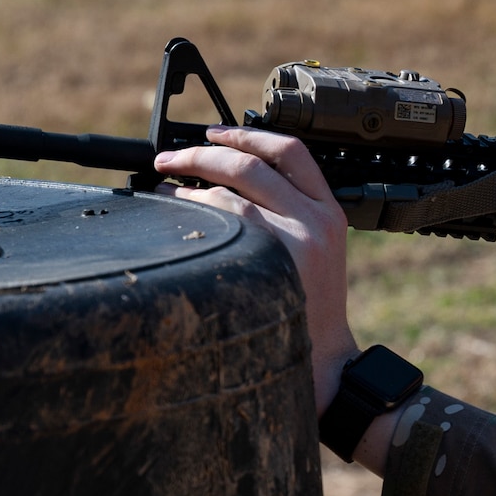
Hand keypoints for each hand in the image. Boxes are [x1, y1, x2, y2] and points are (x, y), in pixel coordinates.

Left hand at [154, 127, 357, 414]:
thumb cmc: (311, 307)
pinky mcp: (269, 264)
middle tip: (168, 160)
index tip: (213, 134)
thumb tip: (220, 178)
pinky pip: (219, 223)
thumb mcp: (317, 248)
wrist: (326, 361)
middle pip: (251, 165)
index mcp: (330, 211)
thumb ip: (288, 212)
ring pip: (228, 193)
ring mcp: (293, 242)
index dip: (247, 136)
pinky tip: (175, 221)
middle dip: (200, 155)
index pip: (291, 152)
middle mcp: (315, 220)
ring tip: (164, 192)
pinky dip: (190, 214)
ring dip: (186, 187)